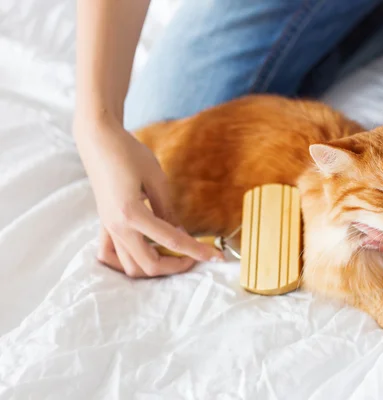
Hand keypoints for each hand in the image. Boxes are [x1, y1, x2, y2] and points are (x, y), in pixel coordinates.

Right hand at [74, 116, 222, 277]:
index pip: (171, 241)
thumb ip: (168, 210)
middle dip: (175, 266)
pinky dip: (128, 261)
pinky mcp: (104, 224)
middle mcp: (117, 226)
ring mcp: (108, 228)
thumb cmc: (129, 153)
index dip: (196, 251)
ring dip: (153, 266)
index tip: (215, 257)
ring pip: (129, 266)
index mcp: (132, 214)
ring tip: (172, 255)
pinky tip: (144, 252)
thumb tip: (180, 233)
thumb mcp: (156, 179)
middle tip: (194, 256)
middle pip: (148, 265)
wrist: (99, 140)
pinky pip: (111, 255)